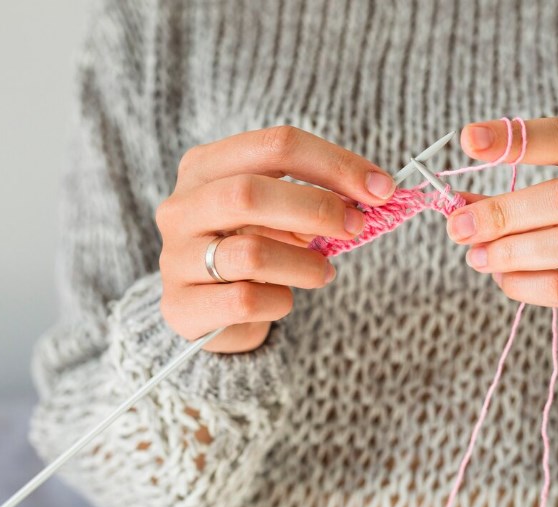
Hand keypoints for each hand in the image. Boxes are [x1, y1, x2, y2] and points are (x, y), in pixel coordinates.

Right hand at [156, 126, 395, 351]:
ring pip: (251, 254)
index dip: (336, 164)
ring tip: (322, 272)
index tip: (381, 188)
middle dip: (317, 209)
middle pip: (251, 193)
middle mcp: (181, 206)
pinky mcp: (181, 306)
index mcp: (206, 166)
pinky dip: (279, 302)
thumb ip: (318, 197)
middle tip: (356, 227)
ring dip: (305, 265)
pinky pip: (246, 301)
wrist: (209, 310)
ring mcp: (175, 256)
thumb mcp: (281, 214)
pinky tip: (282, 299)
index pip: (276, 145)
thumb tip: (375, 192)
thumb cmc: (254, 247)